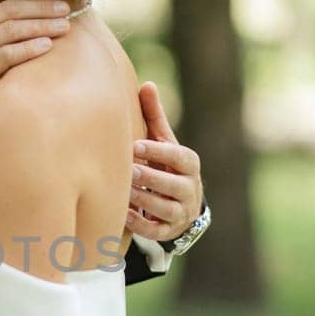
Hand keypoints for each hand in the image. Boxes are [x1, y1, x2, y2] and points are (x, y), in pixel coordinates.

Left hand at [125, 82, 203, 241]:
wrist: (179, 202)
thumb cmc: (165, 163)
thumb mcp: (163, 141)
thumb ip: (154, 116)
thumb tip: (147, 84)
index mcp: (189, 164)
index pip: (180, 157)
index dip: (159, 152)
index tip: (135, 146)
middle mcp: (190, 188)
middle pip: (174, 185)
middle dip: (151, 178)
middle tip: (128, 171)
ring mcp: (181, 212)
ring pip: (165, 208)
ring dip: (144, 200)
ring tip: (124, 192)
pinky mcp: (169, 230)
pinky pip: (156, 231)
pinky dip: (141, 224)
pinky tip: (124, 215)